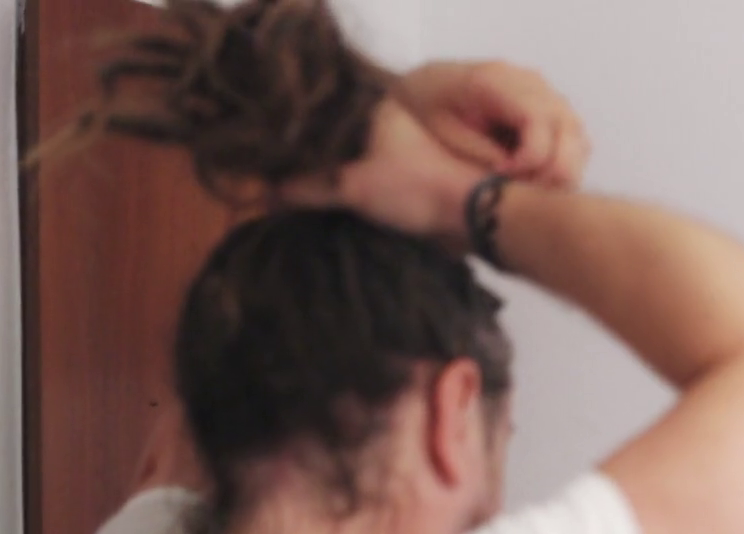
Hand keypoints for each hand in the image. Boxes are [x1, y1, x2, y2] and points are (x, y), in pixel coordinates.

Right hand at [282, 97, 483, 247]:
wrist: (477, 213)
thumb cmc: (414, 188)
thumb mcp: (352, 187)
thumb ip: (308, 187)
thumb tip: (266, 192)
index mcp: (379, 109)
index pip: (326, 120)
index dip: (301, 143)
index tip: (277, 164)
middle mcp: (396, 120)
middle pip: (345, 141)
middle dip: (322, 163)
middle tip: (290, 184)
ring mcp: (412, 146)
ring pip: (365, 160)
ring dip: (344, 179)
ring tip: (311, 196)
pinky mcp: (425, 172)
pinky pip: (382, 177)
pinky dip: (365, 189)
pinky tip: (350, 206)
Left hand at [392, 61, 590, 189]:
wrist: (429, 86)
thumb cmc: (430, 108)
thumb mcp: (444, 133)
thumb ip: (481, 153)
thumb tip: (518, 178)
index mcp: (496, 80)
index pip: (537, 120)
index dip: (530, 158)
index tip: (503, 176)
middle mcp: (530, 82)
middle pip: (567, 129)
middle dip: (551, 170)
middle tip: (521, 191)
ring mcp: (546, 94)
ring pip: (577, 138)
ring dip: (561, 171)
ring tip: (527, 188)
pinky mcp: (553, 110)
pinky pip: (575, 142)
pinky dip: (563, 166)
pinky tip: (534, 180)